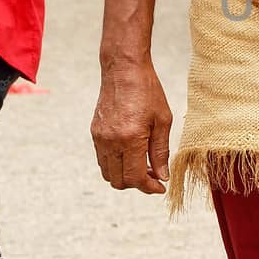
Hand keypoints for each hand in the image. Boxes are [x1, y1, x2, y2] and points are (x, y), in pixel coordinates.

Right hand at [92, 61, 172, 194]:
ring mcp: (100, 138)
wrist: (124, 70)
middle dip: (137, 184)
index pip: (135, 178)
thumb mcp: (163, 121)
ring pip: (108, 173)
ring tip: (143, 165)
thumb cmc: (148, 91)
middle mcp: (111, 141)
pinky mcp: (94, 133)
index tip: (160, 187)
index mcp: (130, 138)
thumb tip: (162, 176)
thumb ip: (161, 151)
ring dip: (125, 176)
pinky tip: (131, 154)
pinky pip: (102, 160)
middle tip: (154, 175)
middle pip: (119, 181)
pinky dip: (116, 165)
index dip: (149, 188)